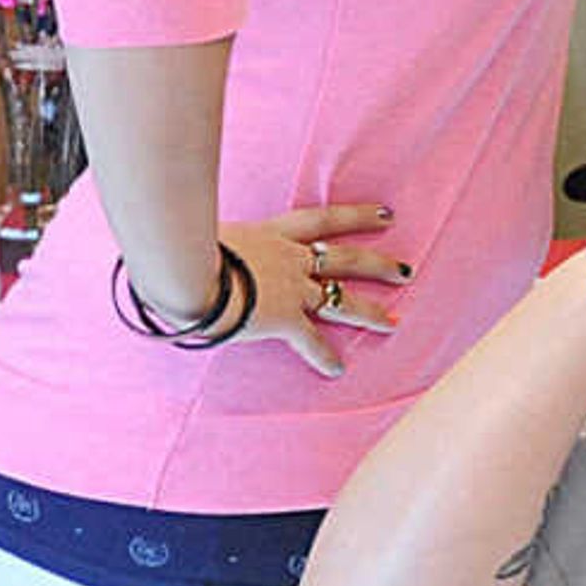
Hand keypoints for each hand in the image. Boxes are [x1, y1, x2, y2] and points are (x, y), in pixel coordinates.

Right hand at [195, 201, 404, 376]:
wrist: (182, 267)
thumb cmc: (179, 247)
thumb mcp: (202, 233)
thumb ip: (212, 239)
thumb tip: (189, 241)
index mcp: (270, 234)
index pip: (322, 220)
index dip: (357, 217)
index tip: (387, 215)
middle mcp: (287, 259)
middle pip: (345, 259)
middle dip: (378, 266)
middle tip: (407, 271)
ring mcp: (289, 287)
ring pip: (340, 300)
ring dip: (368, 313)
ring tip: (393, 323)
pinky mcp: (282, 317)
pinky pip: (309, 340)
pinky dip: (323, 356)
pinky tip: (337, 370)